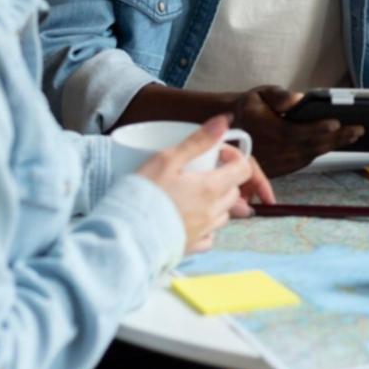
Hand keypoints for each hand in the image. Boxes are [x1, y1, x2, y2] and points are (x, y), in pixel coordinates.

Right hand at [138, 115, 254, 253]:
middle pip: (233, 191)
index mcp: (211, 188)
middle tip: (201, 172)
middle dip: (224, 178)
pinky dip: (205, 227)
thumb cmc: (143, 195)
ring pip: (223, 214)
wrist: (125, 236)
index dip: (233, 157)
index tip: (217, 154)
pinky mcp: (191, 247)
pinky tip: (189, 219)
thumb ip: (198, 141)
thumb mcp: (167, 159)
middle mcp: (212, 212)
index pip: (243, 169)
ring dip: (215, 202)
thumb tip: (224, 122)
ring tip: (192, 194)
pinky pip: (209, 237)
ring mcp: (203, 232)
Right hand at [230, 86, 362, 177]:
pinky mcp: (281, 169)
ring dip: (332, 146)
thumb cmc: (249, 109)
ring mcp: (279, 162)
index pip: (298, 131)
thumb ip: (278, 96)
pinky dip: (321, 152)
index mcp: (269, 130)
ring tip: (352, 135)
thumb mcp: (258, 95)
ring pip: (310, 155)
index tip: (336, 122)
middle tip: (358, 130)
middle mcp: (275, 150)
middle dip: (336, 138)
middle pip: (311, 145)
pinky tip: (334, 143)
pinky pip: (305, 161)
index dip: (318, 128)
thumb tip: (297, 99)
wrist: (230, 132)